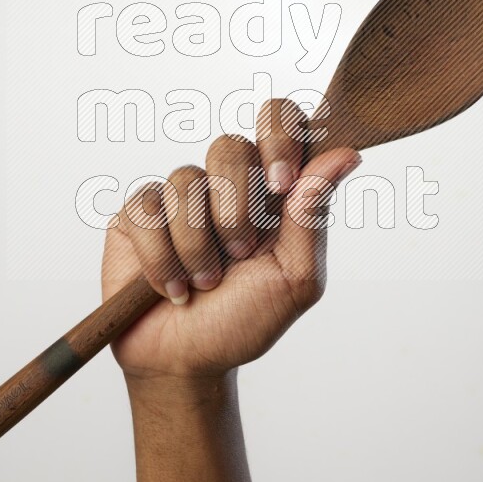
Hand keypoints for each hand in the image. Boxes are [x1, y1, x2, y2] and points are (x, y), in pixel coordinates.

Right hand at [102, 98, 360, 384]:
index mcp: (271, 189)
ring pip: (185, 181)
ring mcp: (179, 195)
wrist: (187, 361)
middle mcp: (226, 183)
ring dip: (198, 247)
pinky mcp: (137, 214)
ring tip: (204, 283)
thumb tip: (345, 154)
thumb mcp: (295, 279)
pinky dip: (163, 259)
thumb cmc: (245, 320)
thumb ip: (312, 215)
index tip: (279, 184)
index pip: (280, 120)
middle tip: (240, 255)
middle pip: (229, 146)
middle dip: (235, 210)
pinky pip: (148, 210)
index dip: (279, 137)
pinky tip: (172, 287)